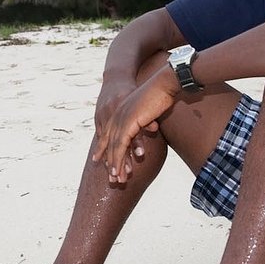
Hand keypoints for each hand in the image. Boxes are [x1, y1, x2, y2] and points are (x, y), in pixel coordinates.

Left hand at [92, 66, 178, 182]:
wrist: (164, 83)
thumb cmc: (161, 93)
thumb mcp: (149, 108)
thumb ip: (145, 118)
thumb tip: (149, 125)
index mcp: (119, 111)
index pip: (108, 134)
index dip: (103, 149)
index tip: (100, 162)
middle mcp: (116, 115)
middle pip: (109, 143)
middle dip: (110, 163)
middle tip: (112, 179)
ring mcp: (120, 119)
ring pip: (113, 147)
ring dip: (115, 166)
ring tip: (117, 181)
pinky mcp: (127, 123)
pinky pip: (120, 146)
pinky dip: (119, 160)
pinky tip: (120, 171)